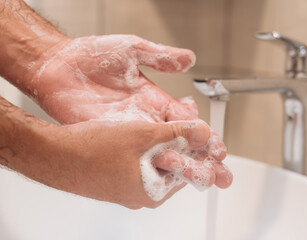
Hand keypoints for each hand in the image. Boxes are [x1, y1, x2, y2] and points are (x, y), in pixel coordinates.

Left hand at [25, 35, 231, 188]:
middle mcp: (144, 118)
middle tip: (220, 175)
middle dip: (200, 159)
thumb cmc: (92, 56)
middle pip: (178, 143)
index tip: (219, 149)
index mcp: (154, 99)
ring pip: (160, 154)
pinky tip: (166, 176)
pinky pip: (135, 156)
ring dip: (181, 168)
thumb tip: (190, 58)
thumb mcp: (132, 50)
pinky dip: (152, 167)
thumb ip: (161, 57)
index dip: (204, 136)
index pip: (186, 122)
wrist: (56, 67)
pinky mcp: (110, 138)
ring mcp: (127, 130)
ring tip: (201, 181)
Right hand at [45, 120, 214, 208]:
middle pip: (174, 168)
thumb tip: (202, 133)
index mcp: (153, 192)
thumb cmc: (91, 151)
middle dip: (182, 146)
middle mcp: (142, 195)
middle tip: (189, 127)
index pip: (190, 173)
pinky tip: (144, 133)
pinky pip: (140, 163)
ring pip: (156, 163)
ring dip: (164, 144)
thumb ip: (176, 134)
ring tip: (167, 126)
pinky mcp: (117, 179)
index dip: (201, 153)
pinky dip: (147, 147)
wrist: (53, 155)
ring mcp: (128, 188)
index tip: (208, 142)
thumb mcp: (143, 136)